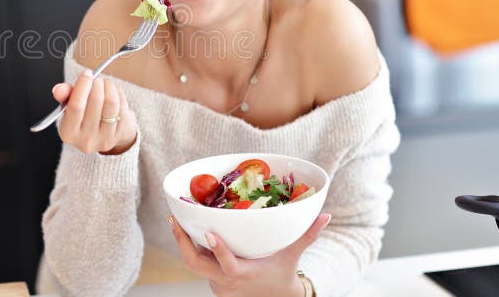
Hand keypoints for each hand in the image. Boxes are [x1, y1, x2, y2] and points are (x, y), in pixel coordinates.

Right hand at [52, 70, 137, 154]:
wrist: (103, 135)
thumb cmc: (84, 117)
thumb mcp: (69, 108)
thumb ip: (64, 96)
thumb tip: (58, 88)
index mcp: (68, 133)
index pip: (76, 106)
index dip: (82, 86)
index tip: (87, 73)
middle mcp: (86, 139)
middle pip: (96, 101)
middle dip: (97, 83)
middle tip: (97, 79)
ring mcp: (105, 138)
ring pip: (111, 103)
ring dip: (109, 87)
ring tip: (105, 84)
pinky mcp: (121, 134)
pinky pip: (122, 107)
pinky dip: (119, 94)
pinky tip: (114, 93)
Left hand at [169, 212, 330, 296]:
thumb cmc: (282, 273)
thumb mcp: (292, 255)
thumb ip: (306, 236)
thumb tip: (325, 215)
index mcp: (243, 274)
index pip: (226, 265)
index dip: (217, 250)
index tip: (208, 233)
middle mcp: (225, 281)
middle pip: (195, 264)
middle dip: (182, 242)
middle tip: (174, 219)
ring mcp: (215, 283)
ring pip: (193, 263)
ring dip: (183, 243)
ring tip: (175, 219)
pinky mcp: (212, 281)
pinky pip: (198, 264)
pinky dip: (192, 248)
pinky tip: (186, 230)